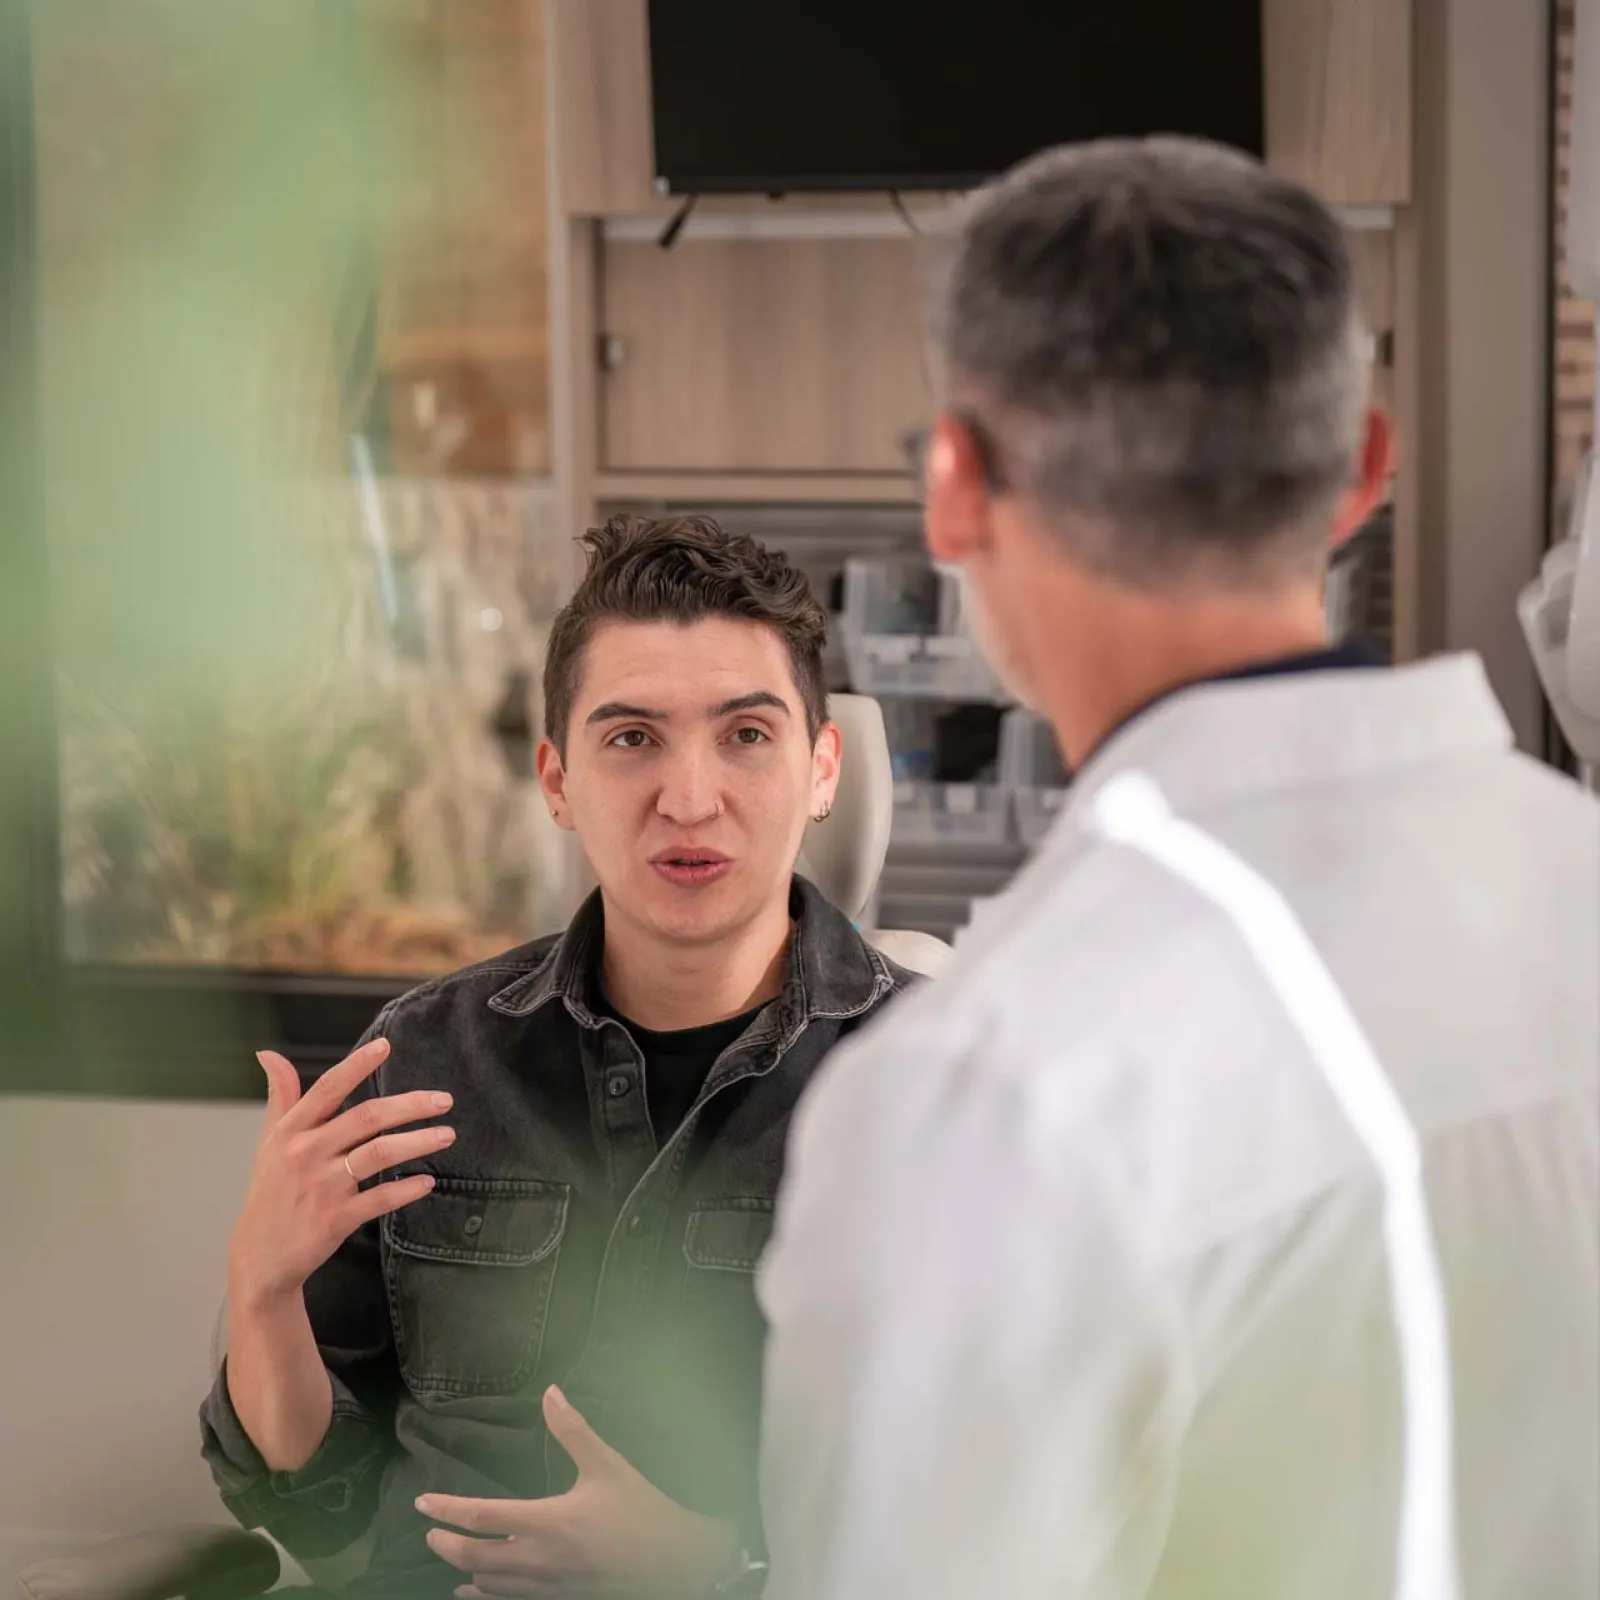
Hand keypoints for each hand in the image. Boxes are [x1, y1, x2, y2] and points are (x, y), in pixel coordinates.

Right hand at [228, 1036, 454, 1308]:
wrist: (259, 1259)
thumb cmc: (270, 1193)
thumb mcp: (269, 1142)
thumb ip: (280, 1097)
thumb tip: (268, 1054)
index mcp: (291, 1132)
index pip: (326, 1089)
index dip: (356, 1065)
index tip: (385, 1045)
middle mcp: (305, 1154)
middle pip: (365, 1118)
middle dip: (410, 1105)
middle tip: (444, 1100)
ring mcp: (321, 1187)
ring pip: (378, 1154)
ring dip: (418, 1142)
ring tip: (447, 1135)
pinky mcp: (335, 1219)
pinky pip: (380, 1198)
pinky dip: (407, 1188)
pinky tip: (427, 1180)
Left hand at [418, 1386, 739, 1598]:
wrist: (675, 1564)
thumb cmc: (641, 1512)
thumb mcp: (609, 1465)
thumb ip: (574, 1430)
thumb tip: (550, 1394)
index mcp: (547, 1522)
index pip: (481, 1518)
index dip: (445, 1510)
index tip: (422, 1503)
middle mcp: (538, 1560)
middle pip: (473, 1557)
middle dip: (444, 1543)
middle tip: (429, 1530)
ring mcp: (546, 1586)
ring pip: (487, 1585)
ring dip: (463, 1568)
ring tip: (449, 1553)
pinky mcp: (558, 1599)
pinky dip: (484, 1597)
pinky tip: (472, 1592)